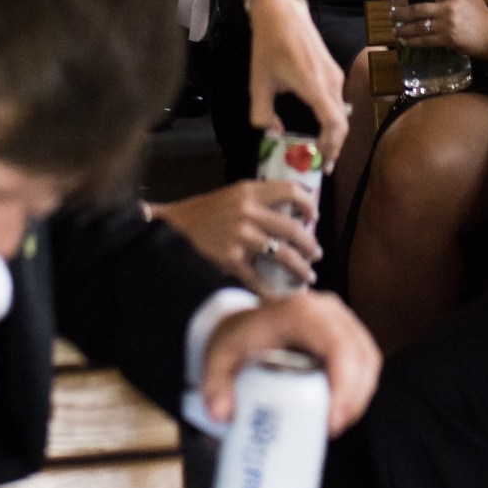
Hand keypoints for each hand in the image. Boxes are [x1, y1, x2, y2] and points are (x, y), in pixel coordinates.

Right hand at [154, 180, 320, 291]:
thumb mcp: (231, 197)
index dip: (308, 204)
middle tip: (316, 254)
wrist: (172, 231)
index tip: (314, 216)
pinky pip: (260, 279)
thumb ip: (258, 202)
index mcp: (249, 191)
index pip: (291, 190)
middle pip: (293, 228)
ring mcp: (240, 237)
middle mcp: (248, 212)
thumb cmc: (203, 214)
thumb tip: (292, 214)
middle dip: (310, 245)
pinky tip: (282, 297)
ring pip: (284, 255)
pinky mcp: (231, 260)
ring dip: (300, 268)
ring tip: (307, 276)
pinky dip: (273, 291)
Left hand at [205, 292, 380, 436]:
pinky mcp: (347, 329)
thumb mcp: (219, 358)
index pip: (338, 347)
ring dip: (360, 395)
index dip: (344, 386)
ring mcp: (341, 317)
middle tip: (333, 430)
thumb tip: (222, 415)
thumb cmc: (237, 338)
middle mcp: (327, 309)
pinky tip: (344, 409)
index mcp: (301, 312)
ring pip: (368, 358)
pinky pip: (366, 358)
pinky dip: (361, 386)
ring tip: (338, 424)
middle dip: (354, 399)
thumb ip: (214, 386)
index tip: (332, 422)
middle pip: (360, 356)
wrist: (244, 321)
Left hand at [246, 0, 350, 164]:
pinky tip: (321, 128)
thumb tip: (275, 134)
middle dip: (334, 147)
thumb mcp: (258, 82)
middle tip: (323, 165)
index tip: (323, 163)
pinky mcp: (333, 71)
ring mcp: (335, 75)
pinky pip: (337, 101)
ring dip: (334, 134)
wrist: (282, 12)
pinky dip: (333, 120)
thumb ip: (263, 114)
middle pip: (342, 122)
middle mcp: (331, 81)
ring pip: (341, 112)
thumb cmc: (268, 45)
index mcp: (313, 85)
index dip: (331, 146)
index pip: (334, 123)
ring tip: (321, 151)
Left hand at [393, 0, 487, 59]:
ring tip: (396, 29)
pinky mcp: (447, 40)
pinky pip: (425, 40)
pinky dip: (412, 41)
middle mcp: (448, 8)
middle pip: (418, 9)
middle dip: (401, 12)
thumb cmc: (481, 12)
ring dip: (404, 29)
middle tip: (392, 14)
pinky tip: (404, 41)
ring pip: (419, 26)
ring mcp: (447, 25)